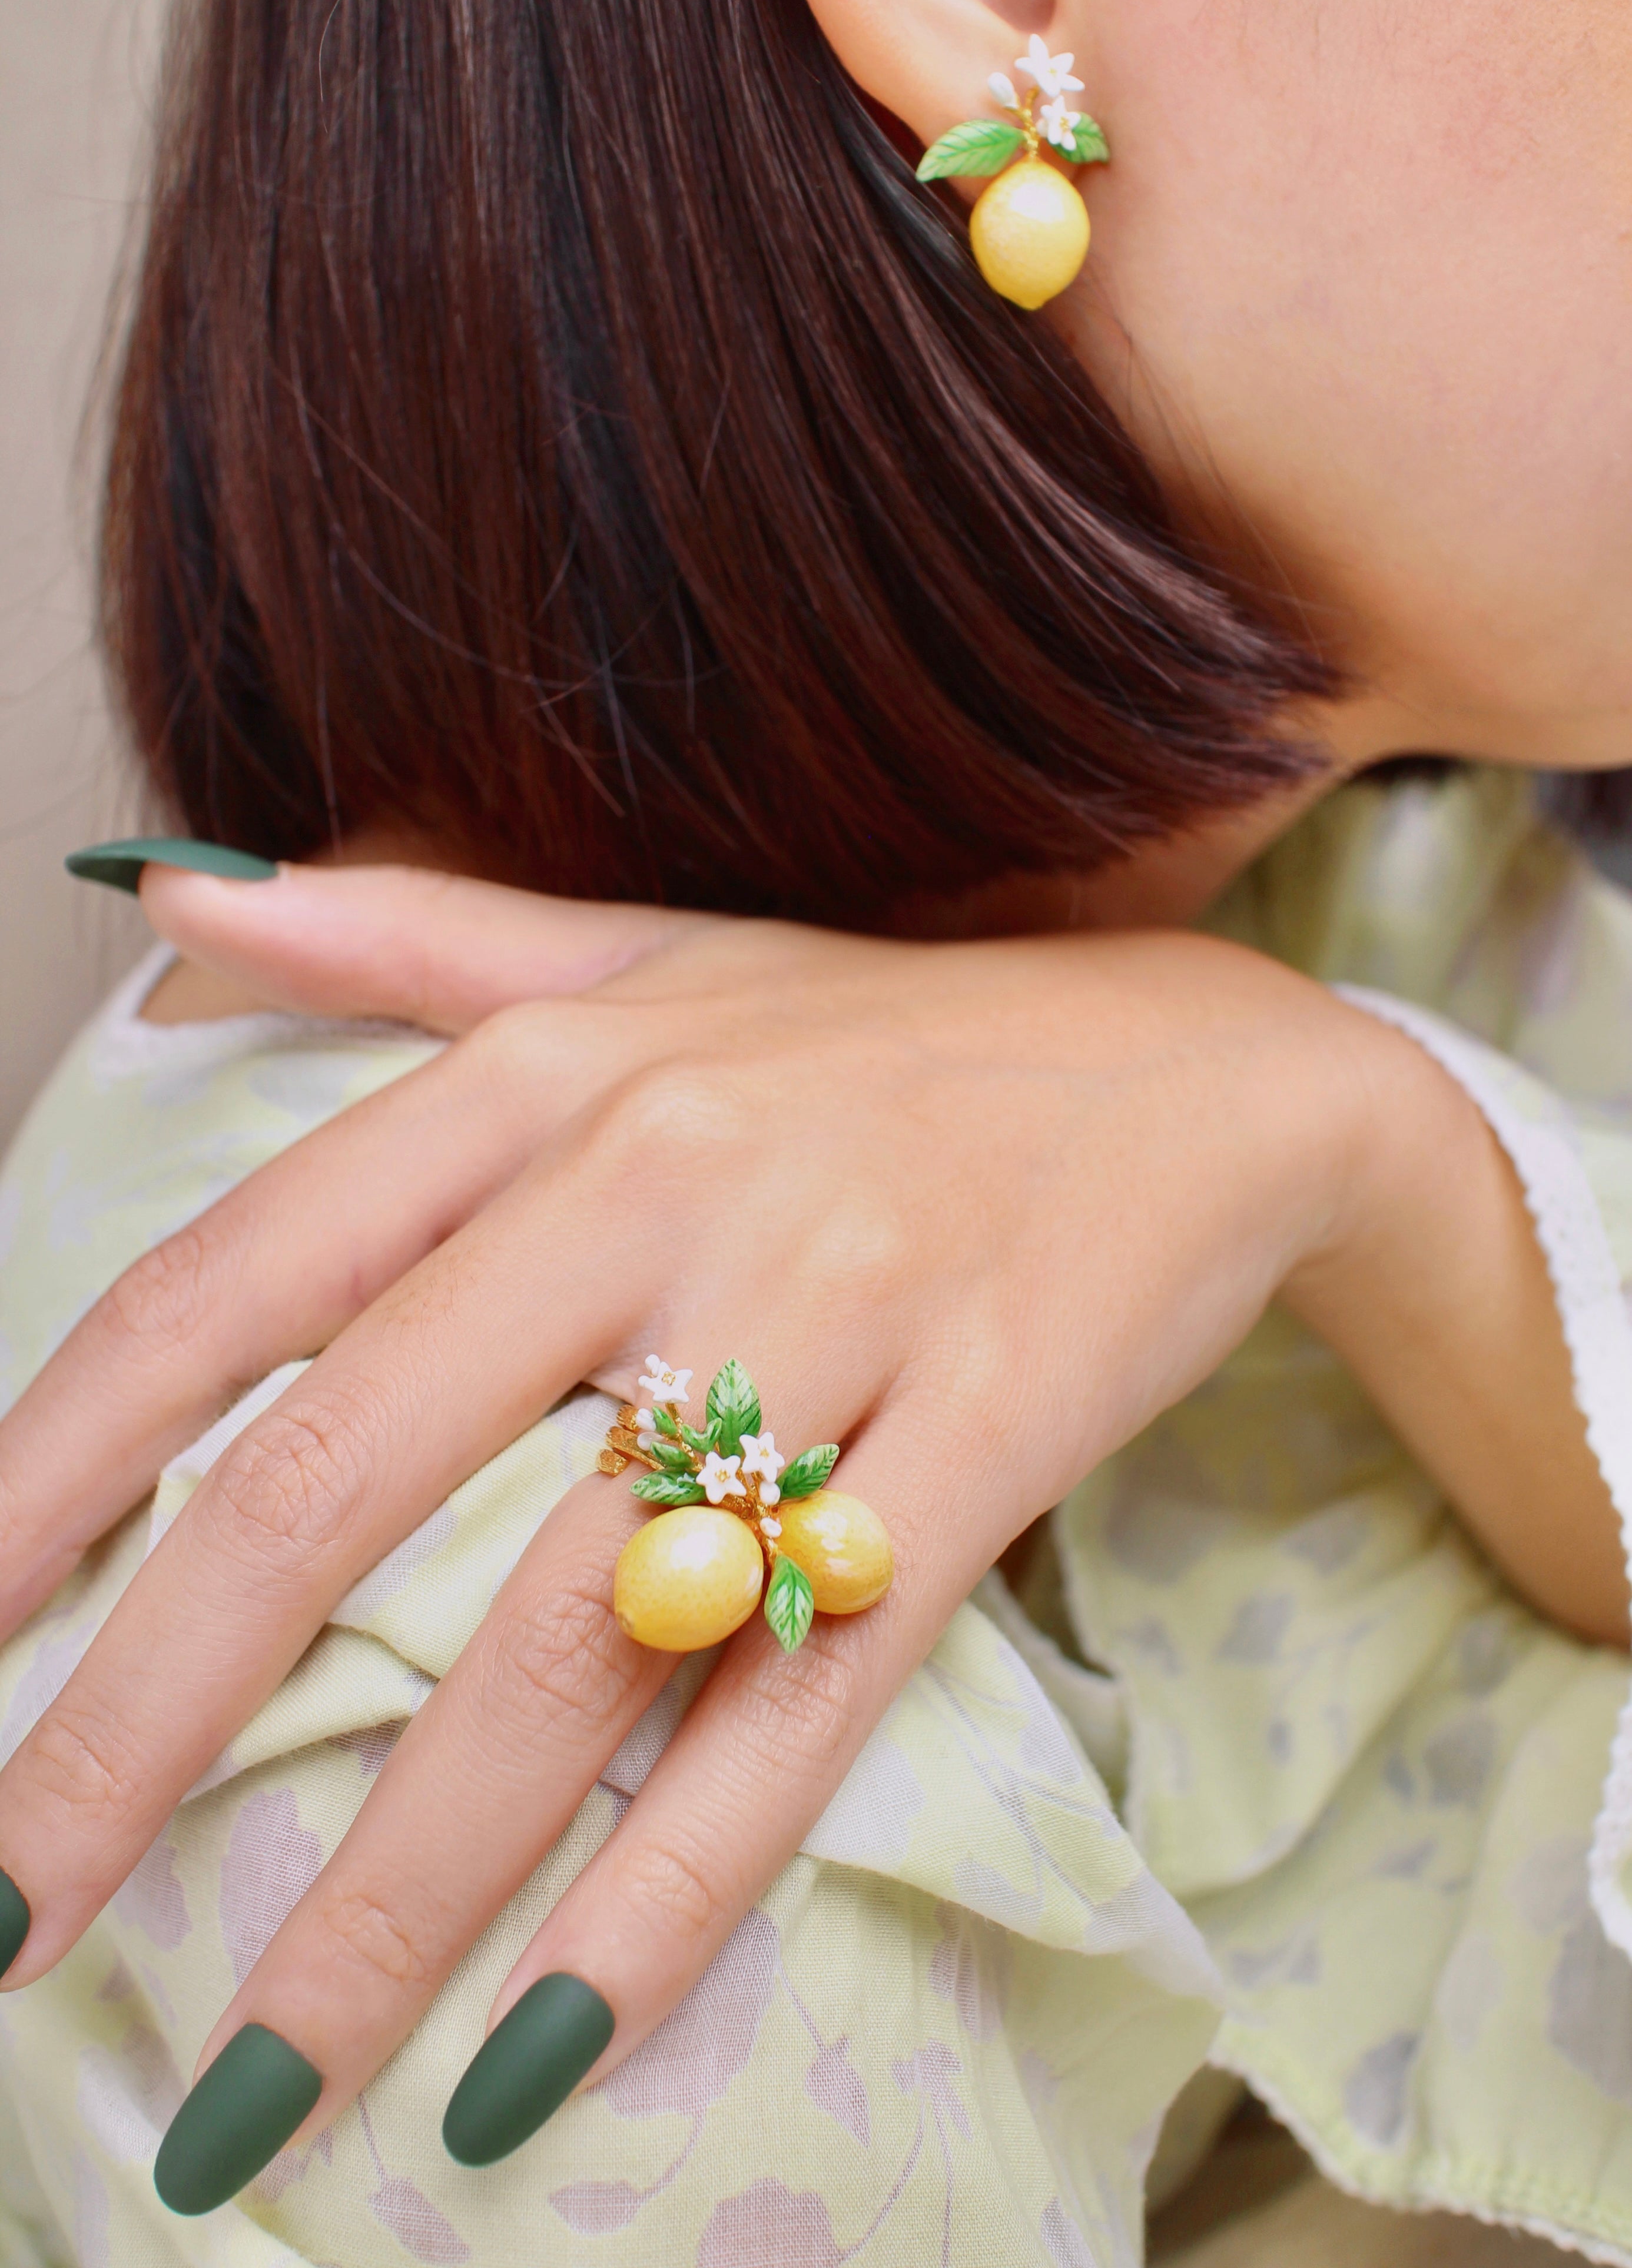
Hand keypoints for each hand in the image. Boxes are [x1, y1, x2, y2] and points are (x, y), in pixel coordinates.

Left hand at [0, 862, 1604, 2208]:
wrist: (1206, 1064)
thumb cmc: (881, 1032)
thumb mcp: (637, 951)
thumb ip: (396, 932)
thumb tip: (163, 897)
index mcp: (546, 1081)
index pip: (232, 1287)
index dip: (51, 1469)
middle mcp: (662, 1189)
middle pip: (346, 1488)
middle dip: (142, 1729)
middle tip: (8, 1924)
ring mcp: (837, 1319)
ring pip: (570, 1644)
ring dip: (391, 1889)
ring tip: (256, 2093)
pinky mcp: (990, 1439)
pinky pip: (808, 1698)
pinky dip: (675, 1890)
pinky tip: (542, 2054)